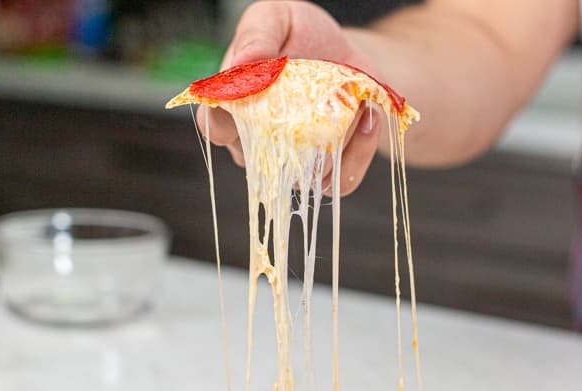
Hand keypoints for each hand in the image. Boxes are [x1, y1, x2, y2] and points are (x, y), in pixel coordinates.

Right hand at [197, 1, 381, 194]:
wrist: (349, 58)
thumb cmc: (304, 36)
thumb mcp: (277, 17)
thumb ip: (257, 33)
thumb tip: (242, 63)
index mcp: (234, 106)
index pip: (214, 125)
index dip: (224, 120)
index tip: (251, 98)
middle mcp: (257, 141)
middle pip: (260, 160)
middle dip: (289, 133)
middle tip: (314, 99)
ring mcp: (290, 163)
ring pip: (302, 175)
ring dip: (332, 140)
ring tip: (353, 103)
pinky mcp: (325, 173)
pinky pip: (339, 182)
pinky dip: (358, 152)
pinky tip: (367, 118)